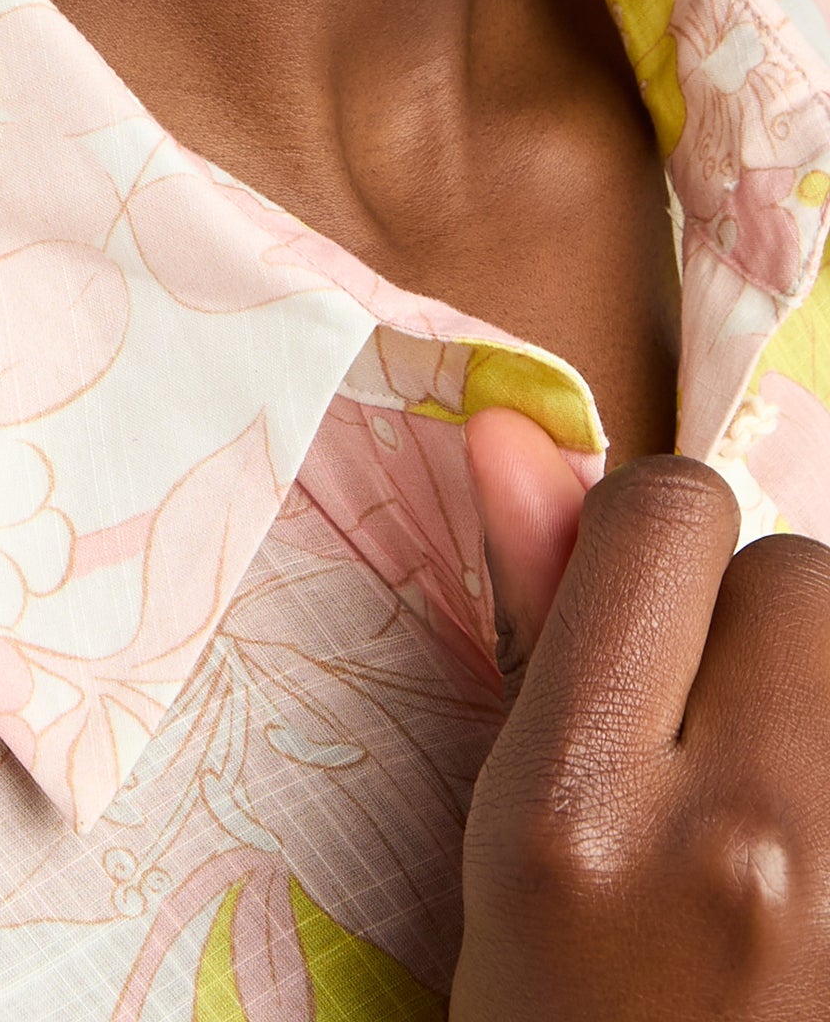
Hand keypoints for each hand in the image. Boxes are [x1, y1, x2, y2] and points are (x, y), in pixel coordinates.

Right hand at [455, 420, 829, 1018]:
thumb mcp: (509, 848)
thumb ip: (534, 623)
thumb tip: (518, 430)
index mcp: (582, 812)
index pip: (670, 516)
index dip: (652, 554)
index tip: (641, 634)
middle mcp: (748, 843)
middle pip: (809, 577)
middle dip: (765, 634)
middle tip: (721, 756)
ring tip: (787, 820)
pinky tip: (825, 877)